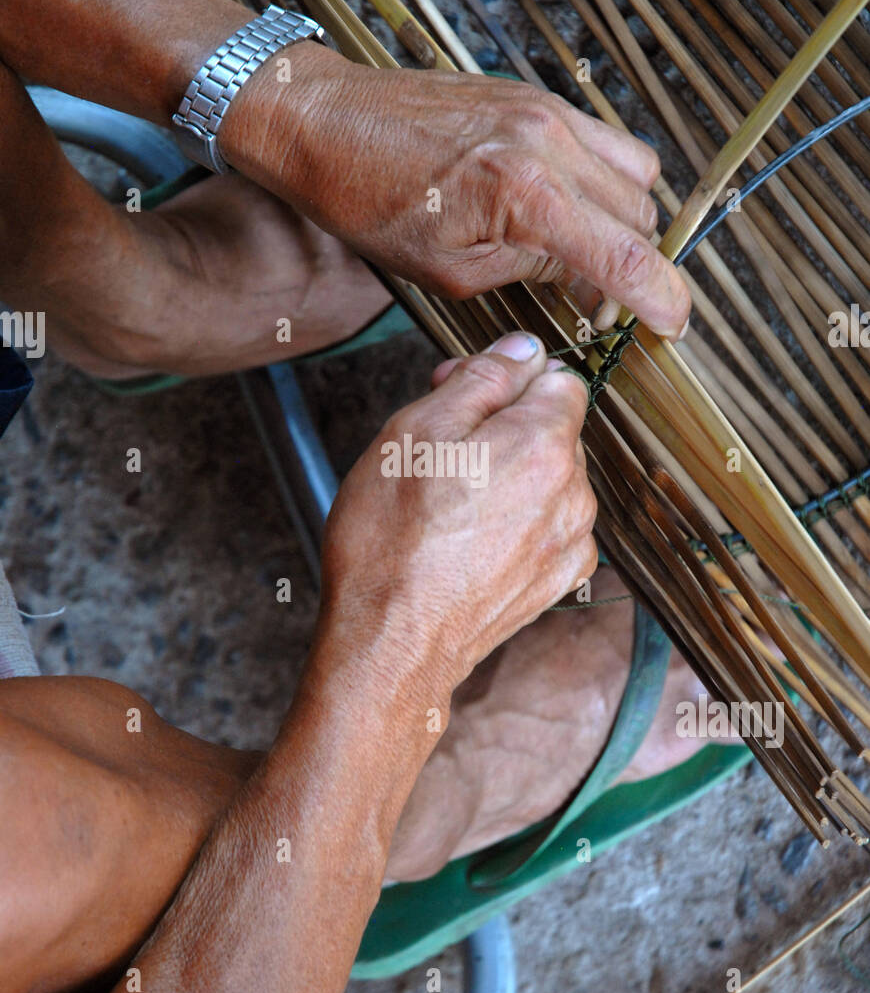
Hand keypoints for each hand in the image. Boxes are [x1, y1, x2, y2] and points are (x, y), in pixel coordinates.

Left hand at [221, 42, 689, 338]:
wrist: (324, 120)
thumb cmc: (367, 200)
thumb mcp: (447, 269)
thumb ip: (528, 271)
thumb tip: (582, 279)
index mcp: (524, 195)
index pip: (624, 255)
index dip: (661, 298)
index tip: (672, 325)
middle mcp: (547, 143)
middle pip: (640, 215)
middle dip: (632, 266)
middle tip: (597, 304)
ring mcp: (544, 110)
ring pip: (634, 173)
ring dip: (624, 221)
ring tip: (582, 253)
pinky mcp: (533, 95)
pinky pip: (602, 139)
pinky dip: (602, 180)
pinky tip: (564, 208)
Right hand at [318, 331, 596, 701]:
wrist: (392, 644)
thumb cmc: (391, 540)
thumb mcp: (415, 432)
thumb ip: (481, 379)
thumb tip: (524, 348)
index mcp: (546, 444)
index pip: (558, 378)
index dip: (505, 378)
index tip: (460, 396)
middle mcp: (574, 493)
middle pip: (553, 429)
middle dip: (505, 426)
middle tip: (439, 449)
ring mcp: (570, 542)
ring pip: (549, 478)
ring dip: (509, 476)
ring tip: (448, 502)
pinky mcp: (557, 581)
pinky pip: (547, 525)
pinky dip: (516, 521)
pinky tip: (468, 538)